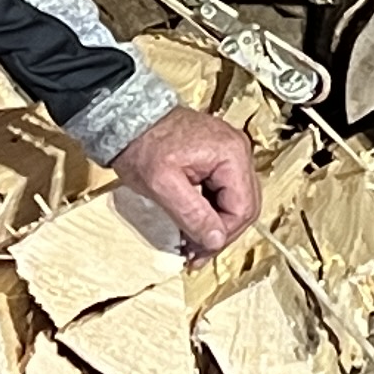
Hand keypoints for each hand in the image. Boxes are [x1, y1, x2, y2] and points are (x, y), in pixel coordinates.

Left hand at [123, 105, 260, 256]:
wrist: (128, 118)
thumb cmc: (141, 145)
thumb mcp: (162, 184)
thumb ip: (192, 213)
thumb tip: (216, 241)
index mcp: (231, 155)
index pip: (242, 208)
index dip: (222, 236)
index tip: (196, 253)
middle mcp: (238, 151)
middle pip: (245, 206)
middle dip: (221, 234)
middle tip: (195, 255)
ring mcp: (230, 153)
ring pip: (236, 202)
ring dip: (215, 225)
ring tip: (191, 243)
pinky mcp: (219, 157)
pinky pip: (224, 192)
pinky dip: (211, 211)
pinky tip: (192, 224)